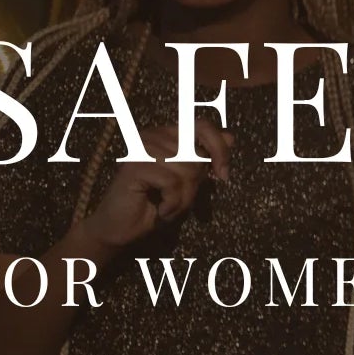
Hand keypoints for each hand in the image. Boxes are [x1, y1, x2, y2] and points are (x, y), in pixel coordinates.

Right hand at [81, 121, 230, 251]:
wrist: (122, 228)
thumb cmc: (156, 203)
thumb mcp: (189, 181)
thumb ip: (206, 158)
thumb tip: (231, 136)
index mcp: (168, 134)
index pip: (203, 126)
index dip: (219, 149)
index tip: (223, 176)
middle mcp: (154, 135)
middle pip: (197, 156)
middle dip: (195, 185)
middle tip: (179, 201)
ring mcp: (142, 148)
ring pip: (187, 171)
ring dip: (183, 199)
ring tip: (169, 208)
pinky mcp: (135, 165)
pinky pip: (172, 183)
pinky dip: (172, 203)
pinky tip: (161, 211)